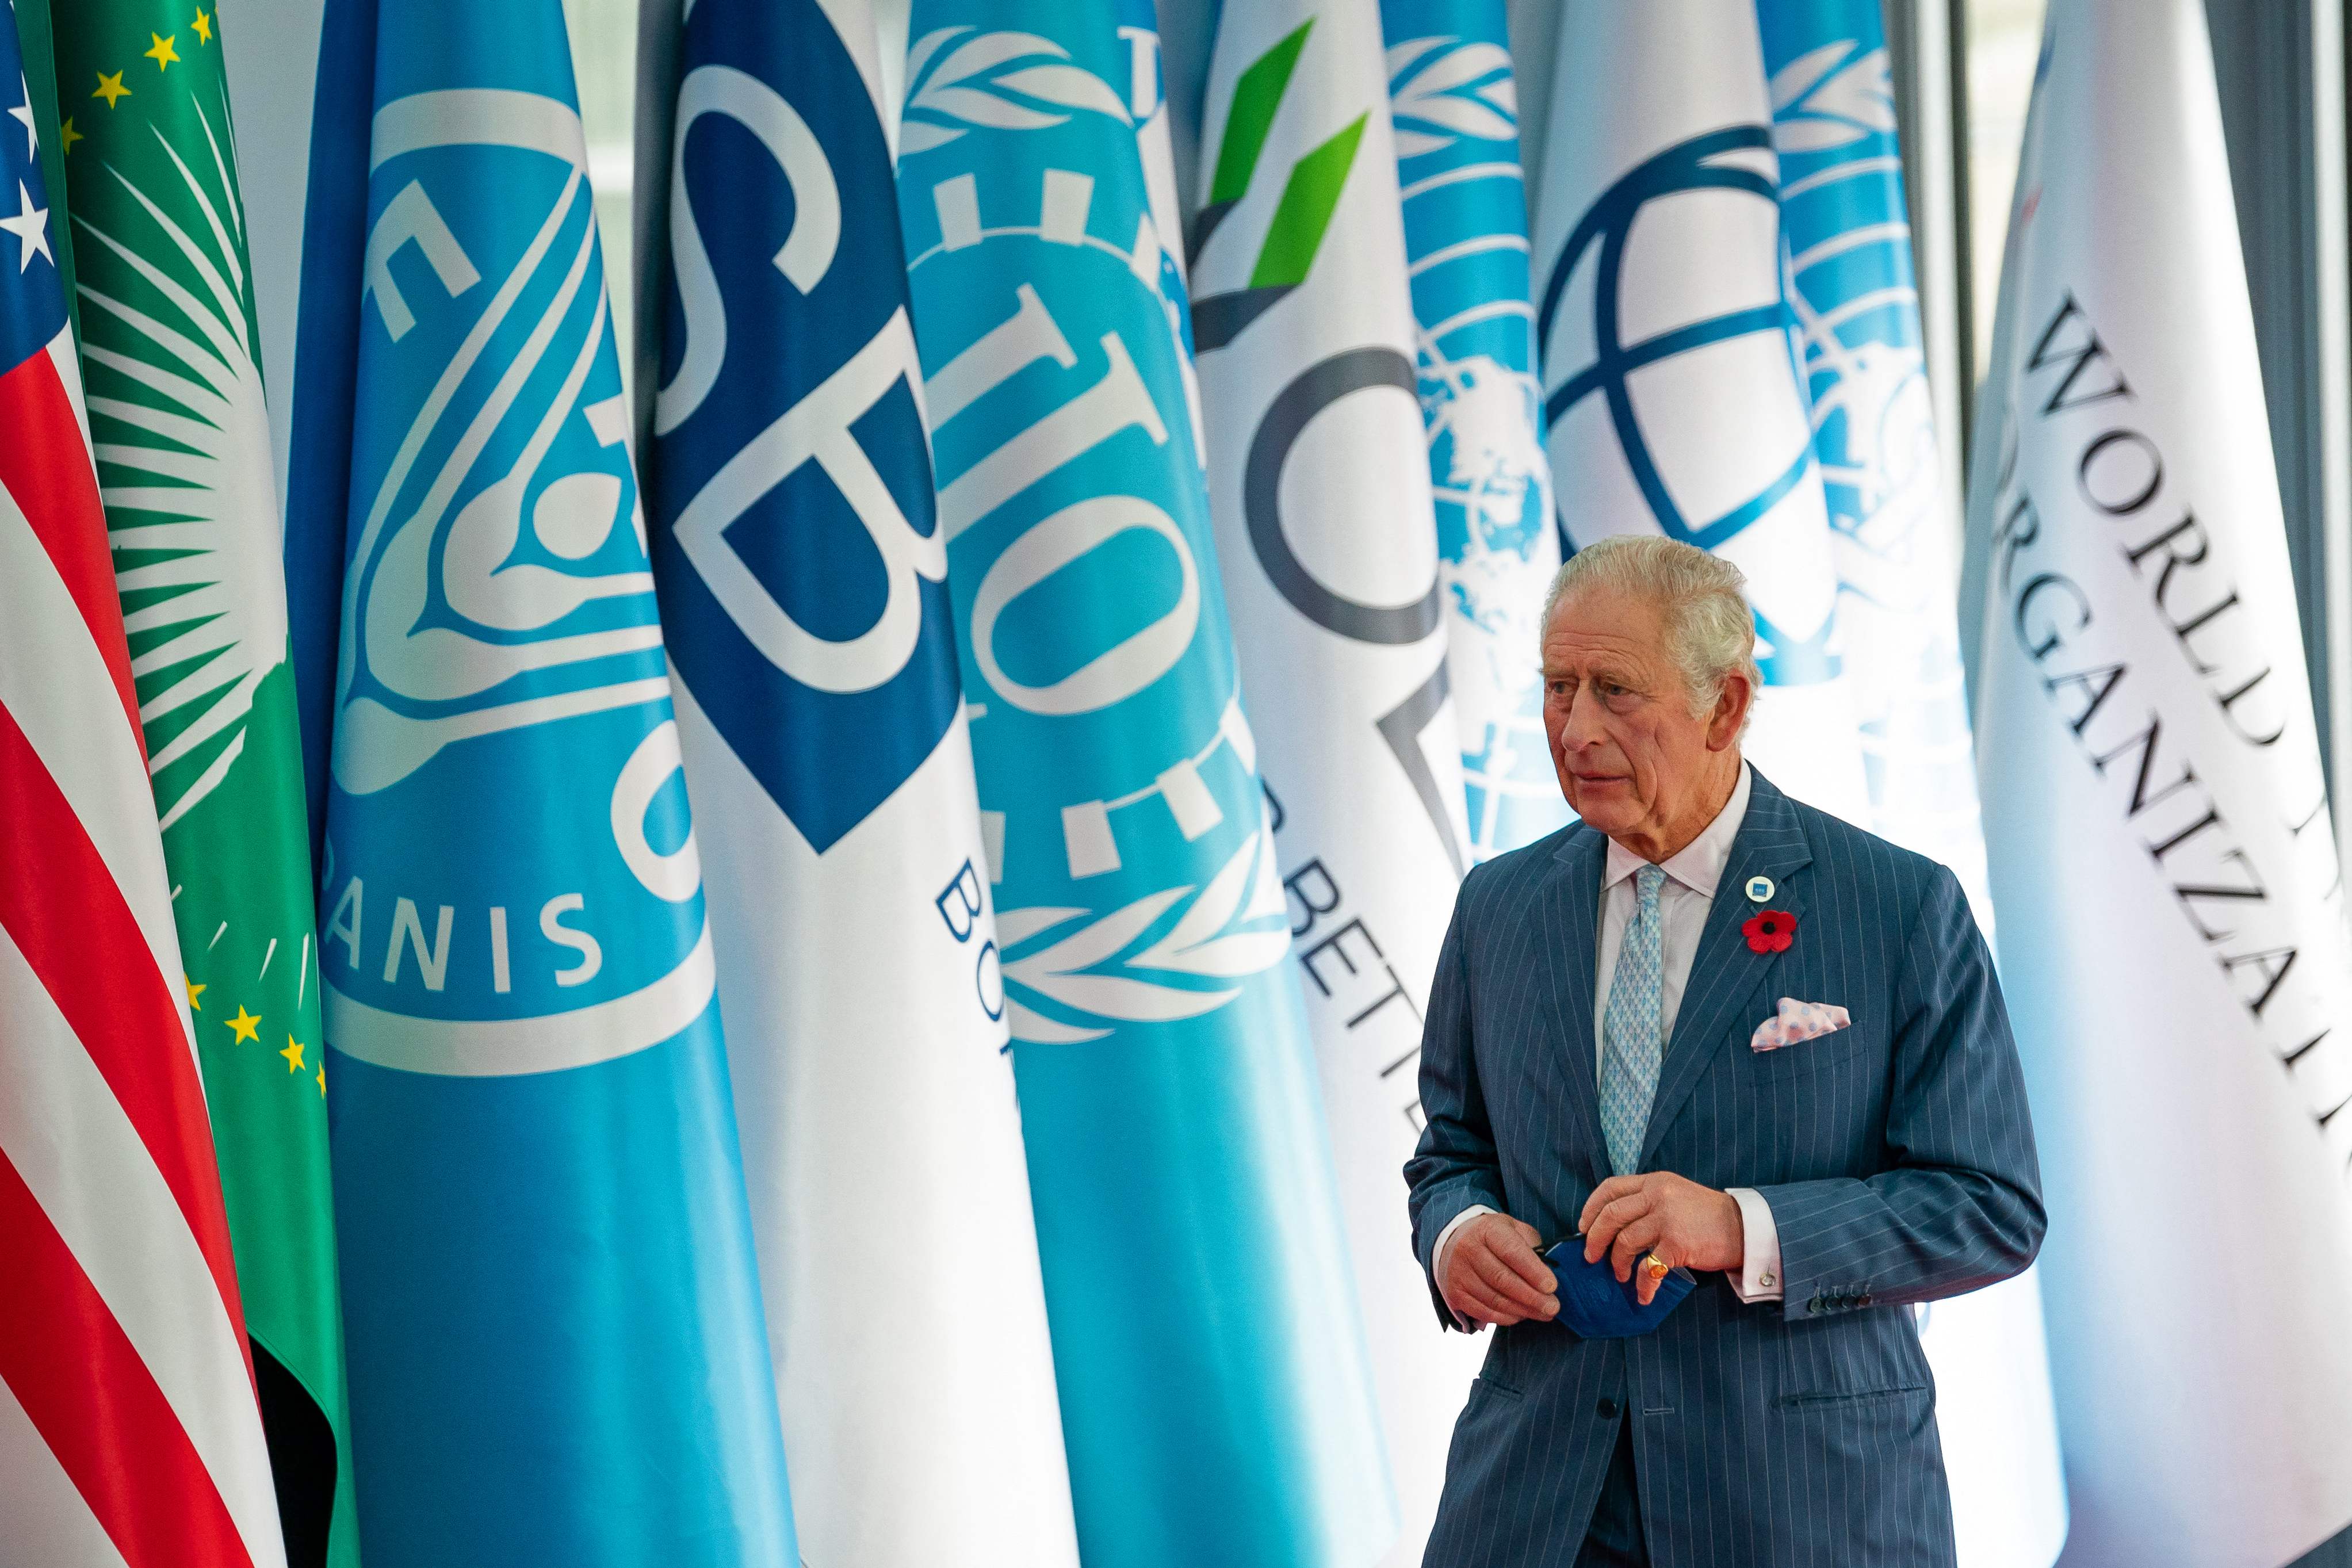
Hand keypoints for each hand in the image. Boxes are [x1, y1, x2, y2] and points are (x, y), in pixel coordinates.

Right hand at [1439, 1212, 1558, 1327]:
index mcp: (1487, 1230)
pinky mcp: (1455, 1294)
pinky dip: (1505, 1318)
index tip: (1552, 1286)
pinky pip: (1483, 1312)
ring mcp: (1459, 1273)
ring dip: (1522, 1310)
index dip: (1533, 1271)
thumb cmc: (1494, 1238)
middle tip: (1553, 1307)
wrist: (1457, 1242)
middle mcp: (1468, 1250)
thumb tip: (1548, 1275)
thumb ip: (1532, 1247)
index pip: (1511, 1251)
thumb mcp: (1515, 1230)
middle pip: (1502, 1279)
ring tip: (1543, 1313)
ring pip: (1494, 1299)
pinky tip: (1520, 1316)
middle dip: (1531, 1297)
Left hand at [1577, 1173, 1744, 1305]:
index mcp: (1654, 1182)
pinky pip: (1649, 1267)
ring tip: (1621, 1275)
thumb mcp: (1675, 1195)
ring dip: (1618, 1263)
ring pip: (1625, 1241)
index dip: (1591, 1208)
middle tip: (1591, 1257)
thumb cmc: (1708, 1216)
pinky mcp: (1677, 1243)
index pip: (1610, 1188)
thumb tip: (1613, 1226)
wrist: (1745, 1227)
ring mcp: (1667, 1218)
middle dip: (1595, 1239)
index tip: (1583, 1226)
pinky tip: (1643, 1294)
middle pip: (1611, 1215)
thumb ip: (1648, 1202)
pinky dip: (1643, 1284)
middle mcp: (1658, 1195)